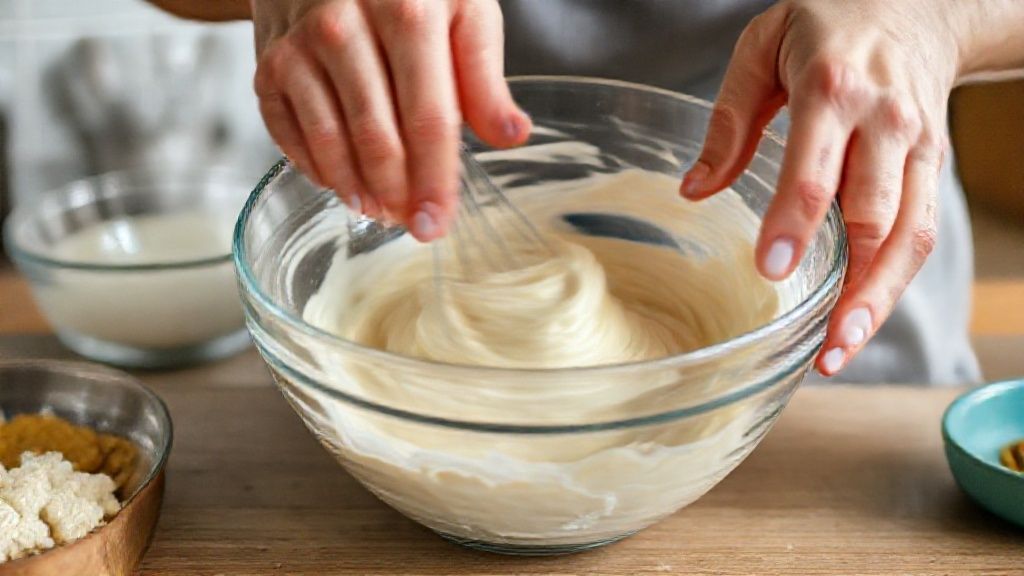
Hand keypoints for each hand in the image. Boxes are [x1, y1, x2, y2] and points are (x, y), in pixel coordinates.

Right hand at [250, 0, 531, 239]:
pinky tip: (343, 183)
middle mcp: (345, 28)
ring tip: (381, 210)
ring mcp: (300, 48)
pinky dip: (318, 169)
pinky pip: (290, 135)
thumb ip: (484, 76)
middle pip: (377, 138)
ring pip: (330, 143)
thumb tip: (511, 135)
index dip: (435, 180)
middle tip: (414, 225)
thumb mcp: (462, 8)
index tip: (439, 222)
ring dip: (358, 190)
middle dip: (398, 195)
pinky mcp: (268, 66)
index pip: (428, 118)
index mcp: (407, 12)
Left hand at [681, 0, 961, 375]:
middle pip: (875, 217)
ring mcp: (917, 148)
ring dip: (880, 300)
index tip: (771, 270)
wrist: (921, 3)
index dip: (794, 224)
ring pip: (908, 236)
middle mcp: (885, 123)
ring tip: (840, 351)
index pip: (816, 170)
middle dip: (852, 286)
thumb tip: (694, 190)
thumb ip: (727, 120)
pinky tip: (860, 319)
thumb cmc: (827, 23)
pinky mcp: (932, 166)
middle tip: (820, 342)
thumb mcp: (762, 47)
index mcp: (833, 89)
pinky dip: (894, 283)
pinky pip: (919, 233)